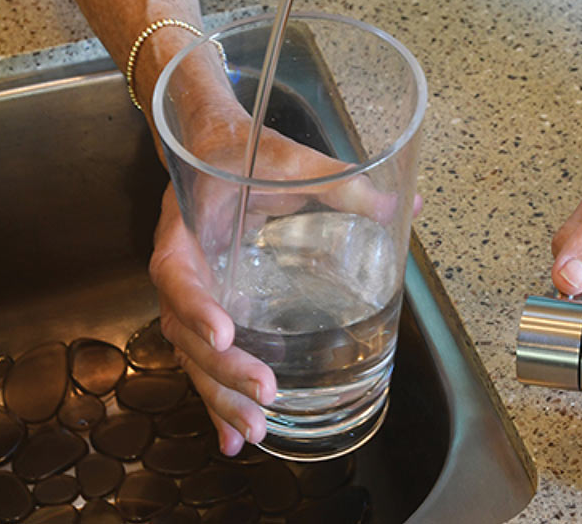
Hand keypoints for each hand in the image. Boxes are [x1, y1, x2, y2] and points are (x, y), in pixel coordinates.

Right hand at [149, 94, 412, 454]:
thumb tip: (405, 205)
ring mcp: (192, 293)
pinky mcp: (210, 308)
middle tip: (264, 395)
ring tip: (253, 433)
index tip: (225, 333)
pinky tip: (234, 437)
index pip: (176, 273)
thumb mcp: (289, 158)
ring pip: (192, 355)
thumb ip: (339, 180)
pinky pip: (205, 358)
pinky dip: (218, 398)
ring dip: (220, 395)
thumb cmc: (245, 151)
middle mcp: (181, 268)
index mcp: (186, 229)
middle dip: (222, 370)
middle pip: (185, 331)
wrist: (211, 144)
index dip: (196, 307)